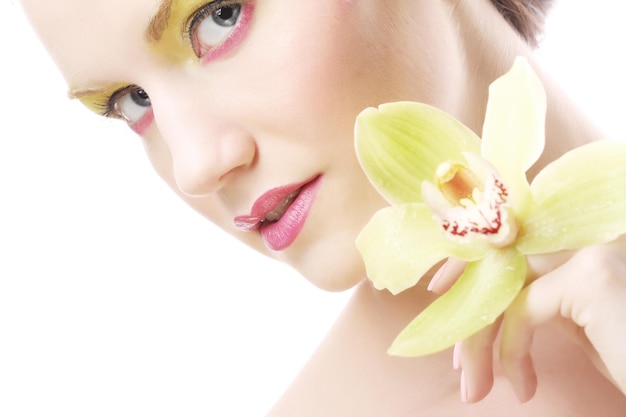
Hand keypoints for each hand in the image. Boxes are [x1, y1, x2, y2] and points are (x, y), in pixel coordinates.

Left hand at [430, 236, 625, 402]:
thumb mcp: (584, 329)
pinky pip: (521, 310)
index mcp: (585, 245)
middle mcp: (590, 236)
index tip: (443, 297)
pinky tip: (523, 385)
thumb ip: (546, 301)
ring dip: (480, 341)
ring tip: (473, 387)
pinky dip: (511, 350)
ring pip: (505, 286)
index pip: (512, 244)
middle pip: (503, 264)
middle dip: (470, 313)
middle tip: (459, 368)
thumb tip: (491, 301)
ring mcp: (592, 251)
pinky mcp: (590, 277)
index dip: (473, 268)